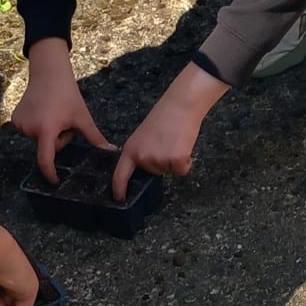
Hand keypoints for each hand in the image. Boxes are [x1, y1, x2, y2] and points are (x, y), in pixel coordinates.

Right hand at [9, 41, 110, 183]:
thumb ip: (94, 137)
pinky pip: (29, 131)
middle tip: (64, 122)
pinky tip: (42, 111)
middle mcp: (29, 129)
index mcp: (47, 130)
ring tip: (52, 114)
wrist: (48, 73)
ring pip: (38, 139)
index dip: (50, 173)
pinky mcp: (14, 119)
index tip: (56, 181)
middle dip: (58, 139)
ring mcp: (19, 124)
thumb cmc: (67, 95)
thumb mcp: (82, 117)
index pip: (45, 160)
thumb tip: (111, 151)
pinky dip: (36, 126)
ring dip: (47, 133)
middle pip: (47, 146)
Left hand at [116, 64, 224, 197]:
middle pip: (154, 172)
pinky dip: (186, 161)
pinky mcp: (175, 161)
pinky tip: (183, 145)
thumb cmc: (164, 117)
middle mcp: (142, 158)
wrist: (180, 106)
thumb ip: (140, 153)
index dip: (119, 190)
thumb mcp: (143, 136)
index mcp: (130, 150)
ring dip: (175, 159)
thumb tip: (145, 167)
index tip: (119, 199)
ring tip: (174, 140)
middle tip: (166, 142)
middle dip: (162, 162)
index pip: (120, 175)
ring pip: (169, 171)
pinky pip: (182, 170)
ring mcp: (158, 160)